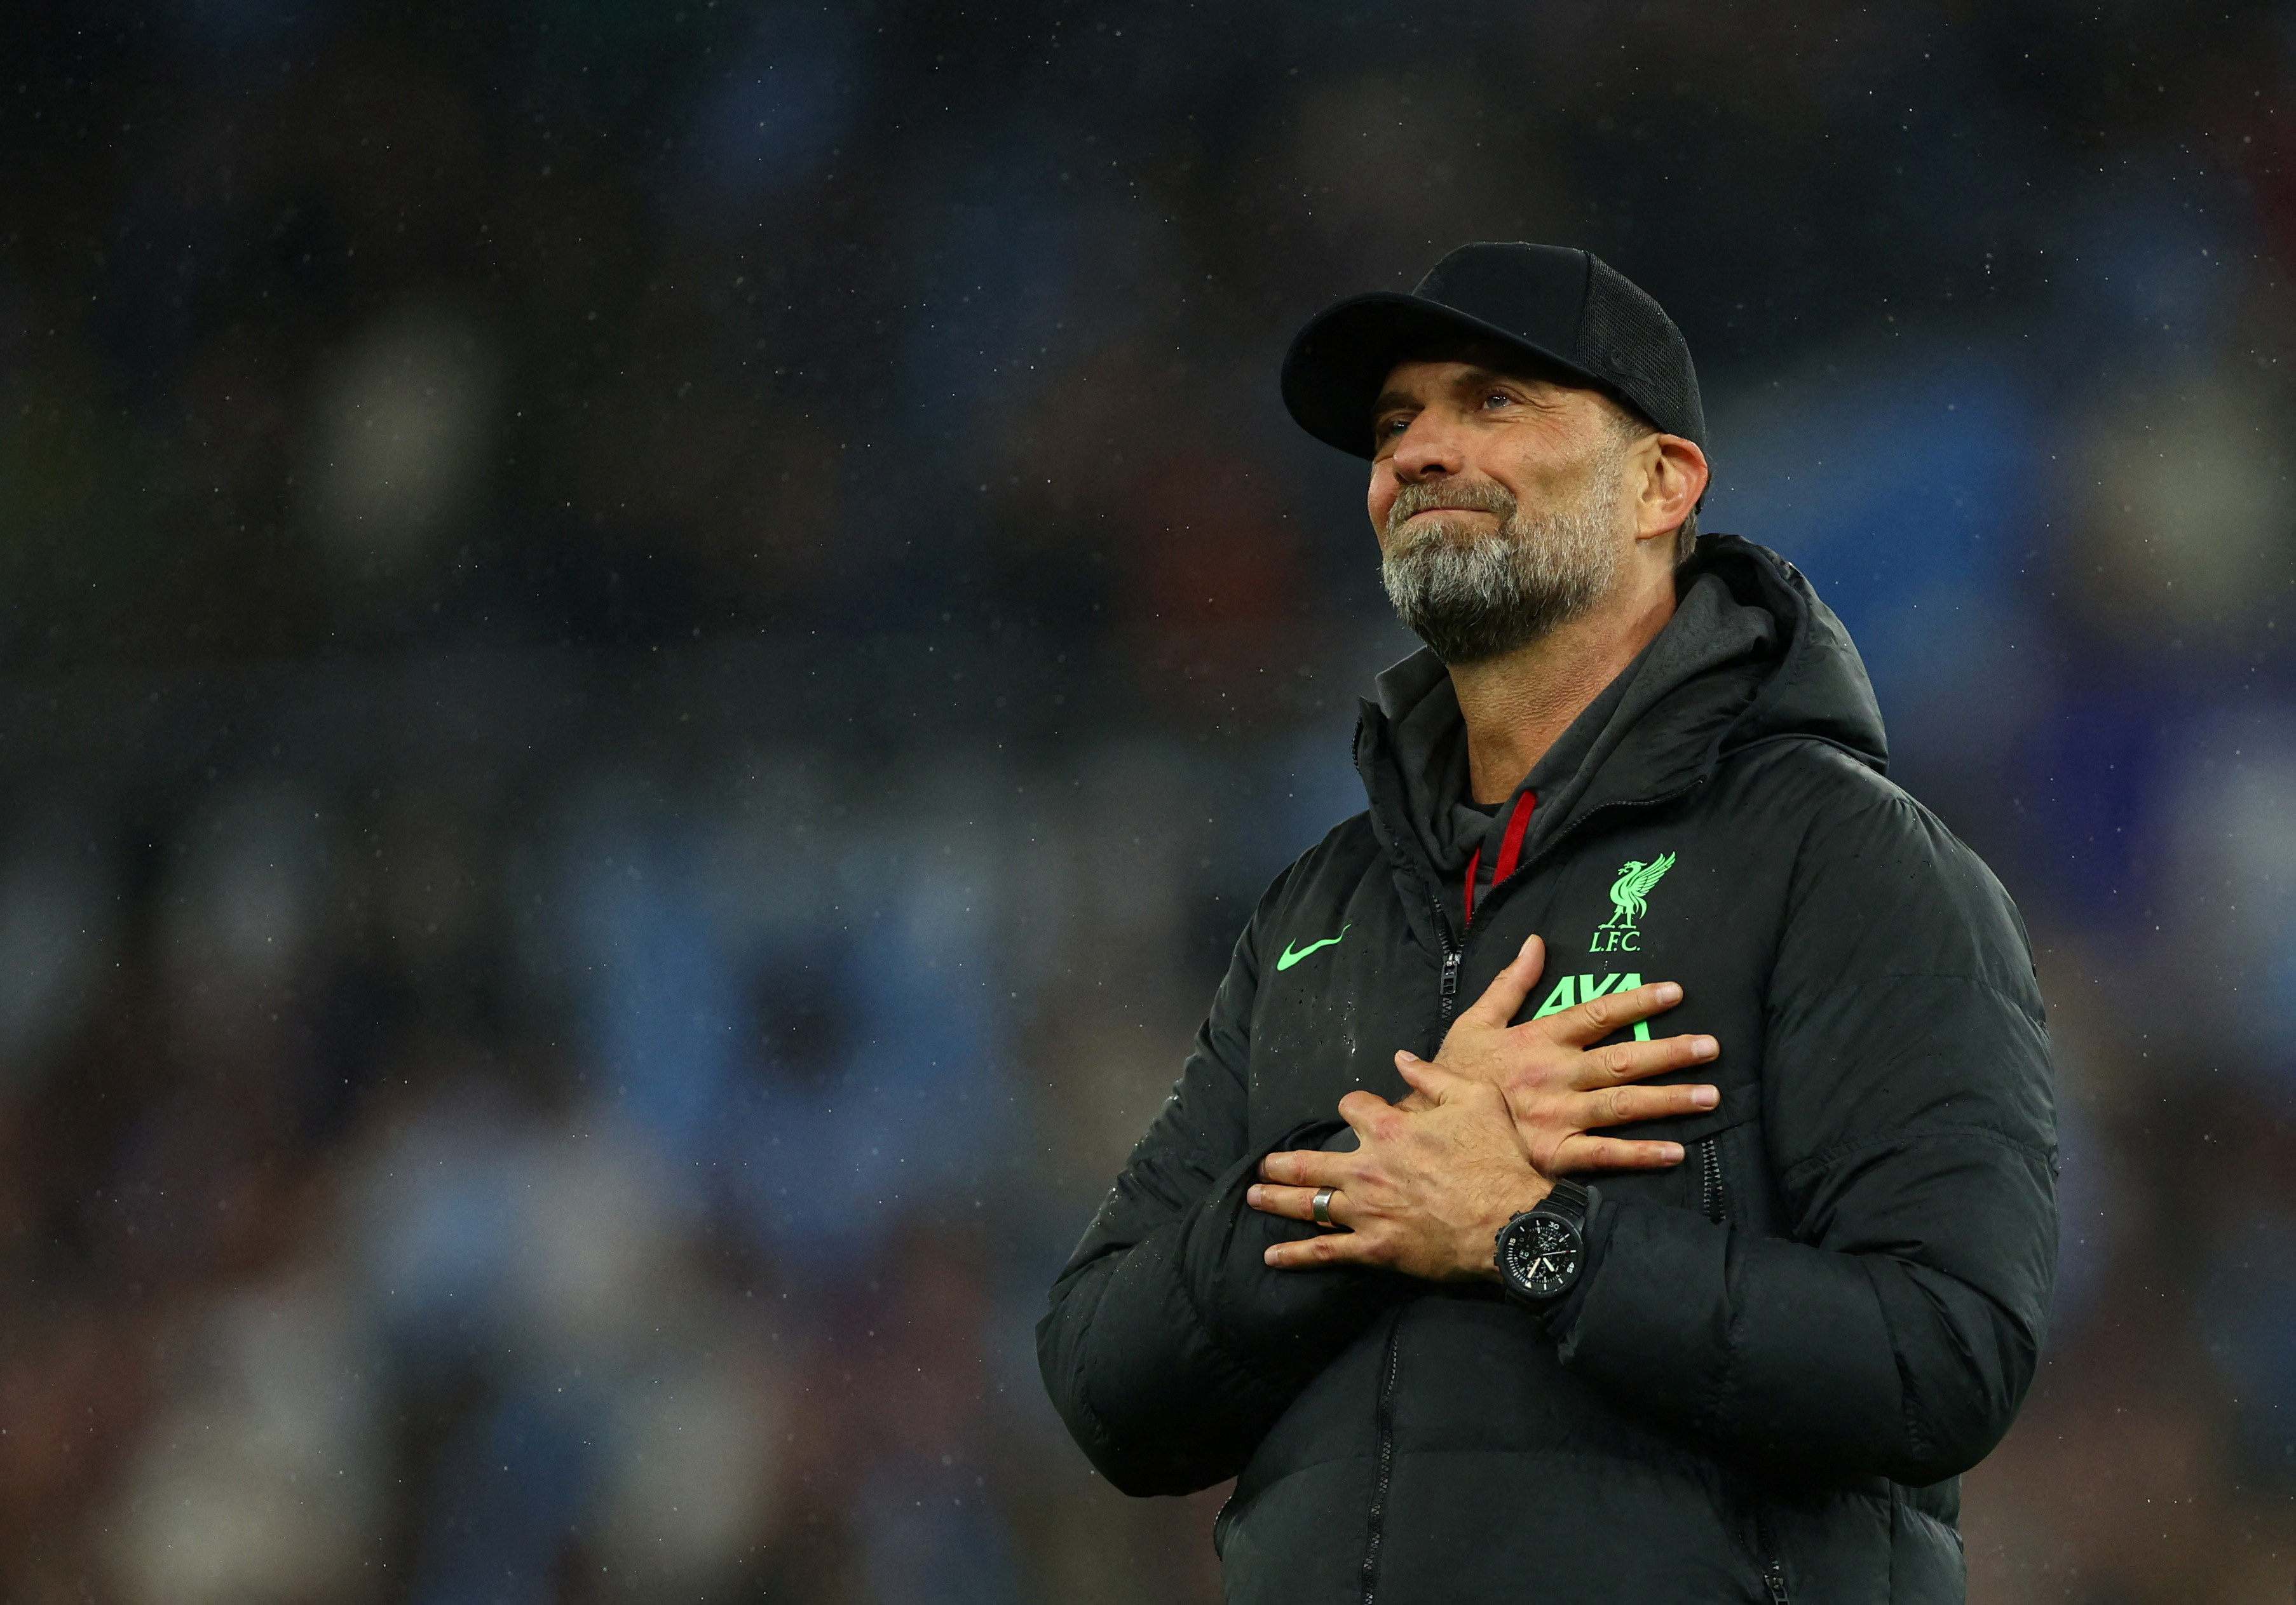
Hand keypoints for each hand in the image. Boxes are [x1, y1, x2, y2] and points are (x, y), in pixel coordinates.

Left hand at [1247, 1054, 1539, 1280]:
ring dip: (1277, 1200)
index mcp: (1390, 1129)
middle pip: (1310, 1161)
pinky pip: (1326, 1252)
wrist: (1513, 1224)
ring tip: (1254, 1196)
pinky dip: (1295, 1255)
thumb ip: (1433, 1077)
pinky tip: (1271, 1255)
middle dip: (1282, 1162)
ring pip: (1309, 1204)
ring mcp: (1367, 1211)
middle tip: (1264, 1164)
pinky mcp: (1375, 1249)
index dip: (1352, 1107)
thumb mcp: (1475, 1100)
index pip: (1351, 1107)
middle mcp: (1368, 1168)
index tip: (1354, 1112)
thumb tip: (1401, 1058)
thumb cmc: (1498, 1160)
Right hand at [1399, 933, 1718, 1175]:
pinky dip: (1641, 1155)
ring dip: (1669, 1100)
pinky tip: (1676, 1151)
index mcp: (1537, 1040)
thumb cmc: (1455, 1075)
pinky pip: (1605, 1156)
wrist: (1428, 1132)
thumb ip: (1510, 984)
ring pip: (1623, 1106)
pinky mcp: (1555, 1156)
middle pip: (1622, 1060)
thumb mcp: (1475, 1022)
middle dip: (1670, 1053)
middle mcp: (1553, 1076)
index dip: (1637, 1002)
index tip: (1676, 992)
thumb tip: (1535, 943)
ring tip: (1710, 1094)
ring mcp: (1557, 1117)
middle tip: (1711, 1047)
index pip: (1596, 1014)